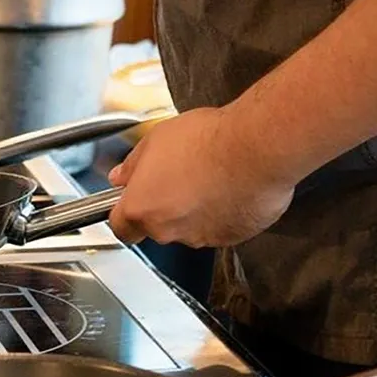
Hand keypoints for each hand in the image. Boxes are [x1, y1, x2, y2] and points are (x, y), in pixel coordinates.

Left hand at [107, 107, 295, 247]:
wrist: (256, 147)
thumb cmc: (209, 140)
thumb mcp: (155, 139)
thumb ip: (133, 165)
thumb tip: (123, 176)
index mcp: (141, 208)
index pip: (120, 227)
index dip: (126, 214)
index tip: (132, 200)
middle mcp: (168, 230)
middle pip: (157, 227)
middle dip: (164, 207)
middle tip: (178, 177)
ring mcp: (201, 237)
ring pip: (190, 229)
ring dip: (194, 210)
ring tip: (208, 178)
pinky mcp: (232, 237)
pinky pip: (220, 229)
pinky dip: (222, 214)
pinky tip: (228, 187)